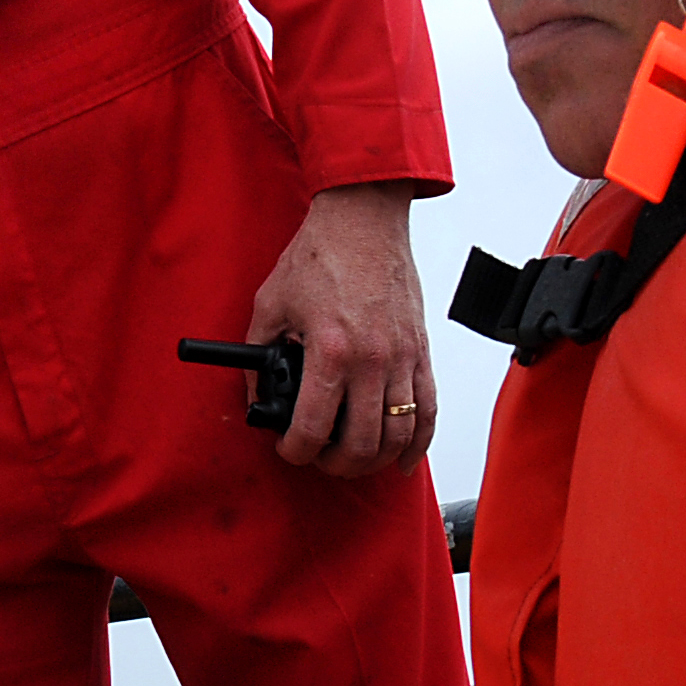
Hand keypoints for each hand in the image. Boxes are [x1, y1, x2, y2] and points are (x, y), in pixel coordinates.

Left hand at [246, 184, 433, 474]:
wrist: (364, 221)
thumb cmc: (319, 257)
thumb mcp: (268, 308)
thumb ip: (258, 358)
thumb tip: (257, 395)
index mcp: (331, 350)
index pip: (314, 426)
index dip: (296, 450)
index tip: (289, 450)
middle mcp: (373, 359)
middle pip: (362, 442)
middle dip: (335, 464)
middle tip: (318, 459)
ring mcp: (404, 357)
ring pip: (399, 433)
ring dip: (374, 460)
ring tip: (351, 461)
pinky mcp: (422, 351)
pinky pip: (428, 409)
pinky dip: (418, 442)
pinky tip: (401, 457)